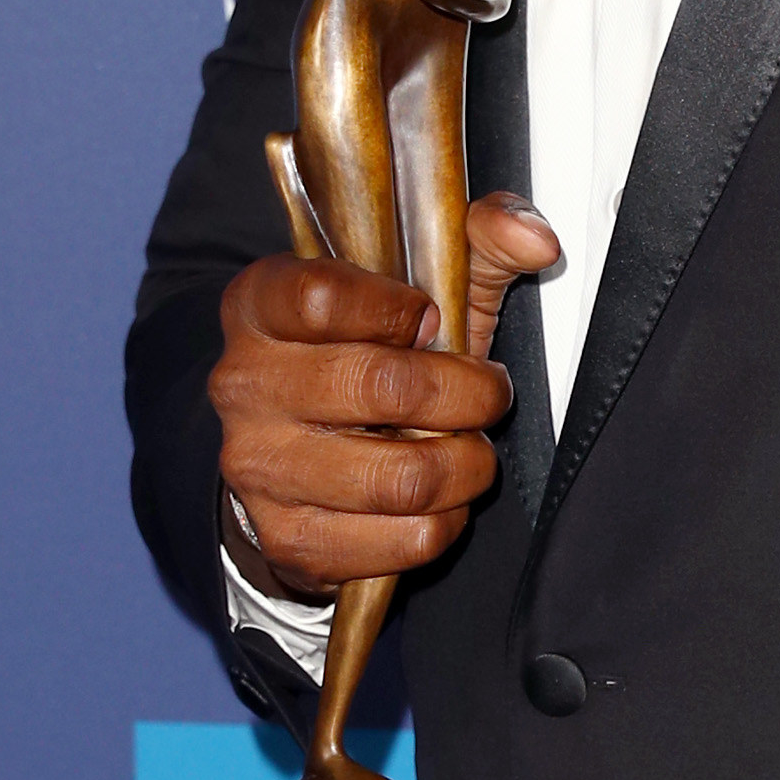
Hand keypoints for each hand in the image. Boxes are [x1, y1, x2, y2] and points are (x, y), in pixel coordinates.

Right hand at [211, 193, 559, 594]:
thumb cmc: (365, 354)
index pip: (324, 298)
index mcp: (260, 304)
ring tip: (469, 448)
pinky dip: (446, 521)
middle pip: (380, 387)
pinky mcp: (291, 539)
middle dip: (466, 394)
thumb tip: (535, 239)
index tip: (431, 321)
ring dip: (465, 465)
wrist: (297, 452)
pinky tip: (440, 497)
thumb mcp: (416, 284)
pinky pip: (403, 540)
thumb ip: (480, 242)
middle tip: (485, 394)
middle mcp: (244, 385)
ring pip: (402, 476)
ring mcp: (259, 468)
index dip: (401, 311)